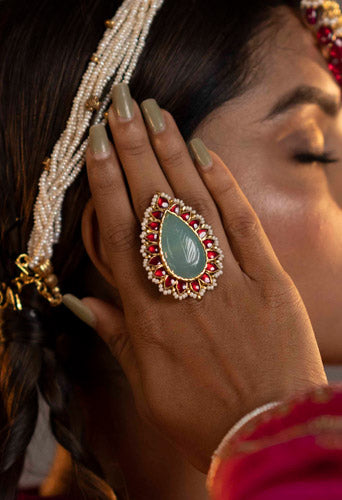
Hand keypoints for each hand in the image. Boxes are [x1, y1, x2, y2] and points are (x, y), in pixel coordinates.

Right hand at [82, 85, 326, 471]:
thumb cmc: (200, 417)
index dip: (105, 182)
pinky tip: (206, 155)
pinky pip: (243, 225)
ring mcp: (227, 280)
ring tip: (156, 114)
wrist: (265, 437)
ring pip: (194, 206)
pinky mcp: (269, 281)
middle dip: (133, 150)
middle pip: (152, 206)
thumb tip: (78, 300)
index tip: (96, 143)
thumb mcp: (144, 384)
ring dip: (173, 155)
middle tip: (121, 104)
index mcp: (146, 314)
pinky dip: (225, 187)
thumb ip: (114, 334)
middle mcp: (181, 287)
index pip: (118, 231)